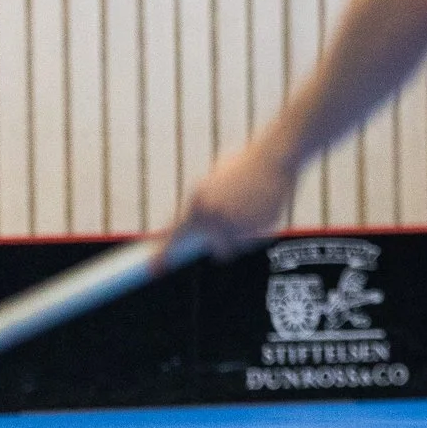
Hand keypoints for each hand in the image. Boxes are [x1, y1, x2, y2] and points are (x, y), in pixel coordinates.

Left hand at [170, 138, 297, 260]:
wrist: (273, 158)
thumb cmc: (242, 166)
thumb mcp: (213, 183)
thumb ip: (202, 207)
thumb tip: (195, 233)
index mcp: (199, 202)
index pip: (176, 235)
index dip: (163, 254)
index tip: (153, 270)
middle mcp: (216, 216)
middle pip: (216, 248)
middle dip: (222, 242)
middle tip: (232, 228)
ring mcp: (239, 224)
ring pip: (237, 246)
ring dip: (241, 235)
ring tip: (249, 210)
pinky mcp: (260, 227)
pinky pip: (255, 239)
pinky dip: (257, 228)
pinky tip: (262, 207)